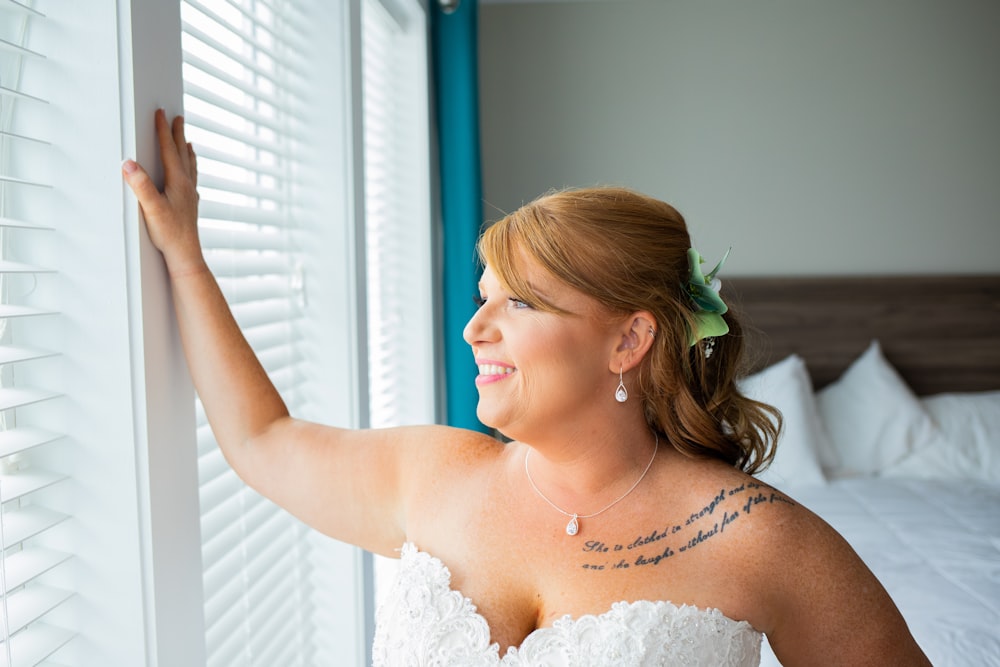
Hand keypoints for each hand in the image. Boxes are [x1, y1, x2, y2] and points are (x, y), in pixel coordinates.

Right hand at [122, 109, 205, 275]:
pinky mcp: (189, 205)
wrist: (186, 254)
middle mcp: (187, 185)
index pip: (169, 150)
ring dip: (186, 150)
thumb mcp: (151, 208)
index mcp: (178, 181)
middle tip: (178, 117)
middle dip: (178, 134)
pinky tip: (189, 174)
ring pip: (189, 166)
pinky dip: (190, 169)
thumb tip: (129, 163)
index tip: (161, 113)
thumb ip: (140, 185)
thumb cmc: (170, 233)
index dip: (163, 130)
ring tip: (187, 141)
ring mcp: (190, 195)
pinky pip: (191, 179)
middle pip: (182, 153)